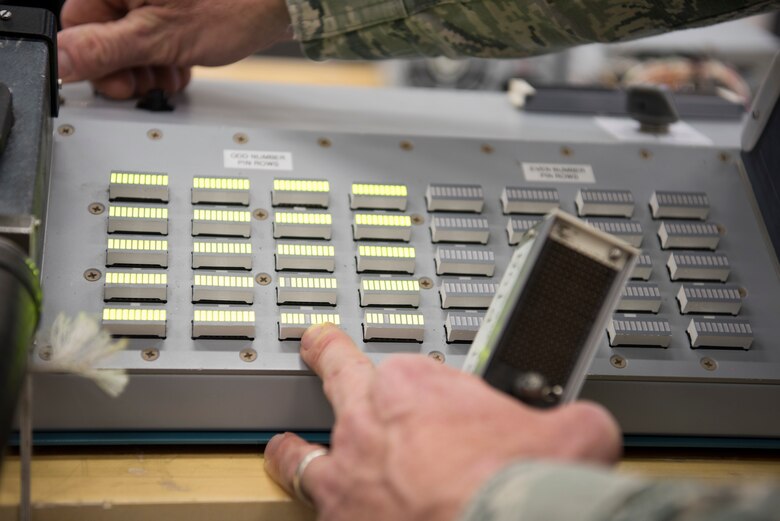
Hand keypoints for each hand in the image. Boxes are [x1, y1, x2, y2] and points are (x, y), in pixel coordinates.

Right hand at [57, 0, 292, 98]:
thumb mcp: (160, 38)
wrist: (278, 3)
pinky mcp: (172, 9)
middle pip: (104, 36)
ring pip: (131, 41)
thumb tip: (60, 60)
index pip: (77, 26)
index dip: (95, 64)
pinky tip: (178, 68)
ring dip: (147, 69)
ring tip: (169, 77)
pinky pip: (154, 38)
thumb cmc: (231, 6)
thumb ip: (106, 50)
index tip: (118, 86)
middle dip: (126, 69)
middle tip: (148, 85)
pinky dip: (163, 58)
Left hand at [264, 324, 621, 520]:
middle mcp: (372, 422)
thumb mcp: (571, 430)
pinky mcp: (340, 520)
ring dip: (294, 447)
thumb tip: (587, 422)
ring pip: (304, 450)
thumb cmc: (523, 481)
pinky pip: (310, 508)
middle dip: (327, 358)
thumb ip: (567, 415)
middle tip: (319, 346)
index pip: (411, 370)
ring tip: (284, 446)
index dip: (424, 385)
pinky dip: (316, 509)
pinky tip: (322, 515)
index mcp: (420, 386)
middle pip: (339, 377)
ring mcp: (349, 474)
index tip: (431, 396)